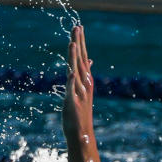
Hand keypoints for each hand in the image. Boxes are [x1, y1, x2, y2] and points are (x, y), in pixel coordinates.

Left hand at [62, 24, 94, 140]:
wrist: (82, 134)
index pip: (83, 56)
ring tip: (73, 44)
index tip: (79, 26)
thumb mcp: (82, 89)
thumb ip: (84, 73)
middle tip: (77, 27)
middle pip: (80, 60)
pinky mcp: (74, 103)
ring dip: (75, 58)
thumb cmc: (80, 112)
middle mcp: (84, 84)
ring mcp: (80, 93)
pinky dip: (72, 81)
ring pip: (76, 72)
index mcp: (85, 79)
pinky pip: (72, 90)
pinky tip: (71, 72)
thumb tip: (89, 59)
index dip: (81, 42)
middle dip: (78, 43)